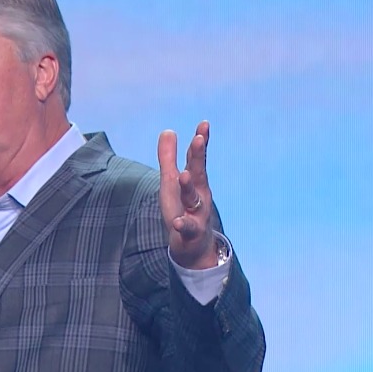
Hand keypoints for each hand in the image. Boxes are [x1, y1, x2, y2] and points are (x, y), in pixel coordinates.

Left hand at [157, 120, 217, 269]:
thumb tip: (168, 130)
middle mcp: (199, 195)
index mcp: (194, 182)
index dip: (199, 142)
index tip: (204, 124)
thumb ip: (169, 158)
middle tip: (198, 139)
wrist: (193, 247)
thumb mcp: (172, 182)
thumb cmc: (183, 209)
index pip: (196, 159)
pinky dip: (184, 224)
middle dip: (198, 157)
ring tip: (183, 175)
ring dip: (189, 187)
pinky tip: (178, 221)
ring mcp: (197, 214)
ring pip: (193, 200)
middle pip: (199, 174)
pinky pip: (188, 228)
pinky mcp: (190, 233)